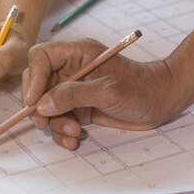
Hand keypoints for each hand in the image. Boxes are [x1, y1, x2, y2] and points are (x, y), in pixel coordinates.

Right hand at [22, 38, 181, 148]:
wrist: (160, 103)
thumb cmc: (140, 89)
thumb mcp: (108, 91)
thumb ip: (74, 96)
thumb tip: (42, 105)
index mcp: (76, 53)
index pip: (39, 57)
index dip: (33, 78)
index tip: (34, 102)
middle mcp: (69, 70)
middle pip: (36, 85)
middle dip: (40, 108)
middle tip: (46, 124)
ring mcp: (72, 91)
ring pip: (45, 108)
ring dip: (54, 124)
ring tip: (74, 133)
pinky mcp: (76, 109)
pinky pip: (58, 121)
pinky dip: (62, 133)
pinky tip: (75, 140)